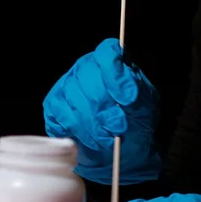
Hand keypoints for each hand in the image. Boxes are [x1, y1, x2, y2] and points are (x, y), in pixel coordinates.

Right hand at [43, 38, 160, 183]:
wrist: (122, 147)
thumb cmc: (135, 122)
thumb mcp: (146, 107)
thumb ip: (137, 96)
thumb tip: (127, 95)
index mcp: (112, 61)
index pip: (108, 54)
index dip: (115, 77)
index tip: (127, 101)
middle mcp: (87, 67)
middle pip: (88, 78)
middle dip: (105, 109)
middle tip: (119, 129)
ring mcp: (67, 83)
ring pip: (73, 98)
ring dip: (92, 125)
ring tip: (107, 140)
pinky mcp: (54, 104)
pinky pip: (60, 113)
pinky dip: (77, 131)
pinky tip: (90, 140)